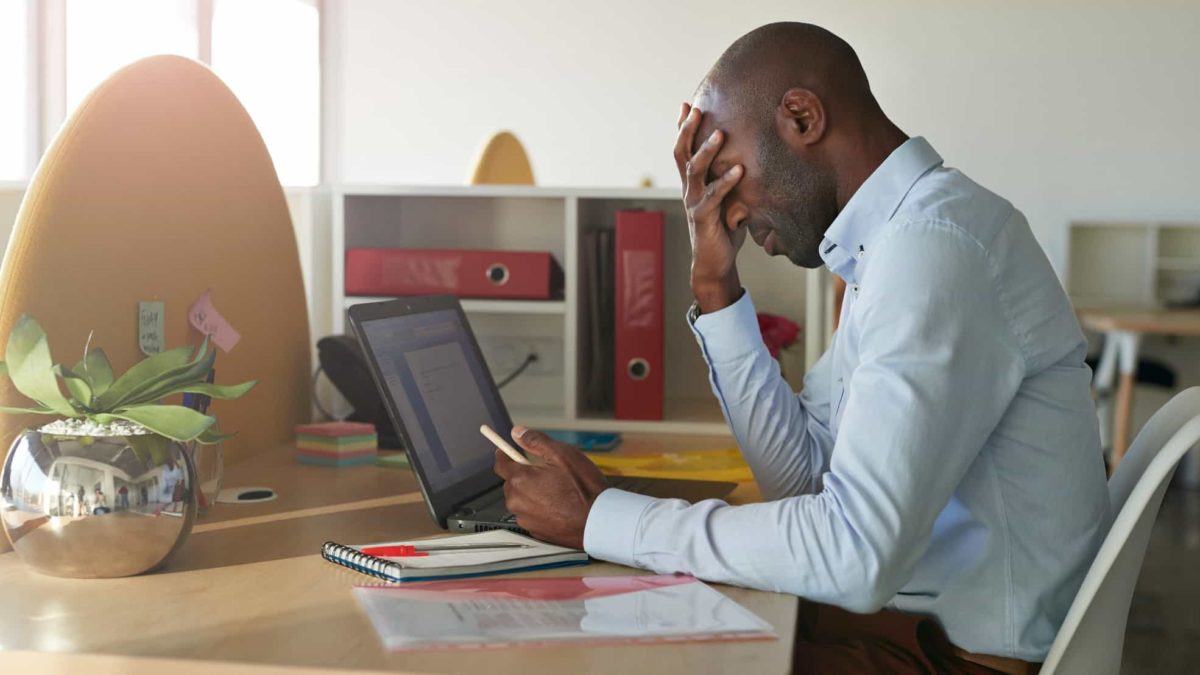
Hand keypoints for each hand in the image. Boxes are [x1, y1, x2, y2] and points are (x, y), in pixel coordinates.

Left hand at [492, 426, 608, 548]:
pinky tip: (558, 506)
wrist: (598, 520)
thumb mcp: (562, 454)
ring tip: (556, 491)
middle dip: (524, 475)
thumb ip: (536, 441)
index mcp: (520, 479)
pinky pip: (530, 514)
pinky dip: (539, 508)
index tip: (507, 450)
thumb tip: (518, 432)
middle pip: (512, 482)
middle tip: (546, 472)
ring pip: (521, 499)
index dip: (505, 454)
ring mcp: (525, 518)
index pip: (500, 464)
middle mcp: (517, 501)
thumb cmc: (583, 489)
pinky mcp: (535, 530)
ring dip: (532, 493)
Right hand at [674, 103, 745, 312]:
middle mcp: (689, 190)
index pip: (684, 150)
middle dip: (687, 130)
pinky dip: (726, 182)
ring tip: (719, 132)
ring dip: (706, 150)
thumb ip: (731, 180)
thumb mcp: (728, 199)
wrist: (715, 263)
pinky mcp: (703, 218)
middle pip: (682, 154)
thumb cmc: (724, 230)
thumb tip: (752, 157)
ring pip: (694, 171)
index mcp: (693, 184)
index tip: (687, 104)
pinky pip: (713, 196)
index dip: (682, 128)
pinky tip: (739, 170)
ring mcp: (694, 203)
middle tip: (696, 109)